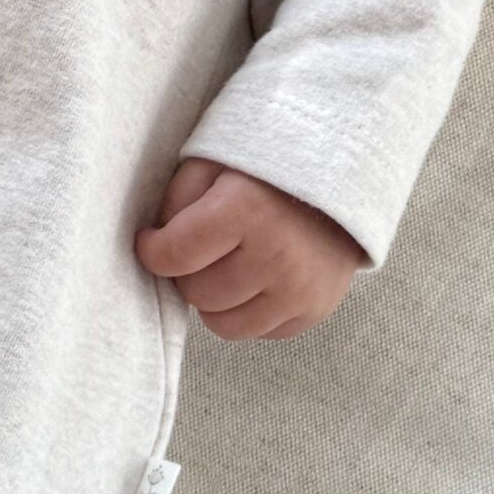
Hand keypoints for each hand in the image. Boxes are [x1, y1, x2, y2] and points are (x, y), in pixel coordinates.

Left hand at [135, 156, 367, 339]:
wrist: (341, 174)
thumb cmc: (264, 166)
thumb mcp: (212, 160)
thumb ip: (175, 200)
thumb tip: (154, 248)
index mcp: (246, 210)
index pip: (173, 256)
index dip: (152, 249)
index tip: (153, 240)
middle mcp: (276, 256)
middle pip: (195, 293)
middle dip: (189, 271)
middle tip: (202, 247)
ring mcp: (300, 290)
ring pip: (223, 325)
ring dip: (216, 298)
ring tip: (229, 263)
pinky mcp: (314, 311)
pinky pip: (258, 333)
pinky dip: (248, 310)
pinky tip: (258, 276)